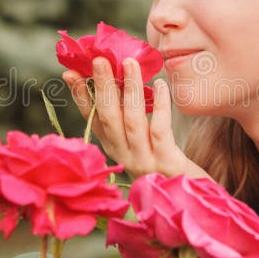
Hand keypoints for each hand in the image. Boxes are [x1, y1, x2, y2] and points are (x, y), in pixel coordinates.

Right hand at [62, 56, 208, 179]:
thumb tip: (123, 75)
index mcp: (113, 148)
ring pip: (131, 121)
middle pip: (108, 117)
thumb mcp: (140, 142)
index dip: (79, 96)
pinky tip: (160, 85)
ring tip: (129, 63)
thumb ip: (128, 116)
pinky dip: (158, 106)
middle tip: (99, 59)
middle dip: (102, 86)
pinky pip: (159, 130)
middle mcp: (123, 156)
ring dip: (129, 90)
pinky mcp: (165, 163)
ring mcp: (143, 161)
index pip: (91, 119)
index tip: (70, 72)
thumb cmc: (164, 161)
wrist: (188, 198)